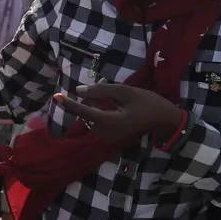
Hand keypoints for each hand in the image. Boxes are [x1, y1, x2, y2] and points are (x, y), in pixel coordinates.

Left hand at [55, 82, 183, 144]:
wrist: (164, 120)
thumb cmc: (148, 103)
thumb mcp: (125, 92)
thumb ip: (101, 91)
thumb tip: (78, 91)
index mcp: (111, 122)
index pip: (84, 112)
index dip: (70, 103)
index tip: (56, 96)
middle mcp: (106, 132)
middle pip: (86, 113)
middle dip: (90, 97)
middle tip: (106, 83)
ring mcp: (108, 136)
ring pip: (90, 116)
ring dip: (94, 102)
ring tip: (109, 89)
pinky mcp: (110, 136)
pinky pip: (96, 120)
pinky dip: (98, 109)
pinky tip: (110, 100)